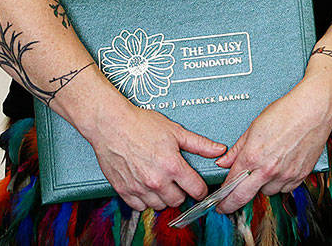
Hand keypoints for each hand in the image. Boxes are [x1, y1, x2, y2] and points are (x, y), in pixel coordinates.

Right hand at [85, 103, 226, 210]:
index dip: (201, 189)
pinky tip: (147, 187)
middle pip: (178, 201)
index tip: (200, 187)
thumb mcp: (175, 131)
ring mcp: (139, 188)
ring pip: (159, 206)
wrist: (112, 125)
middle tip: (178, 181)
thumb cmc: (141, 125)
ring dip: (163, 197)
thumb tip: (219, 150)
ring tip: (162, 182)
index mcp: (172, 165)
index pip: (195, 190)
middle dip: (182, 192)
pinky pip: (140, 206)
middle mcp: (156, 180)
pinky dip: (145, 200)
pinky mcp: (124, 191)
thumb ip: (199, 144)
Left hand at [213, 75, 331, 213]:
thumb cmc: (286, 112)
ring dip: (262, 186)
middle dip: (231, 204)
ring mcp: (285, 174)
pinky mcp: (300, 175)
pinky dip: (281, 184)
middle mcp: (268, 169)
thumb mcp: (254, 126)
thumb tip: (223, 162)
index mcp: (253, 156)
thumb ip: (238, 148)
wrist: (314, 110)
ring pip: (267, 192)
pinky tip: (280, 171)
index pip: (230, 184)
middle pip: (243, 197)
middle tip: (226, 207)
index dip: (222, 196)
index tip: (219, 201)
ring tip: (265, 171)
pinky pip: (286, 189)